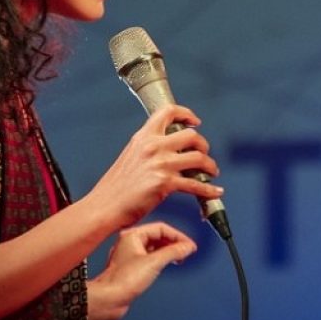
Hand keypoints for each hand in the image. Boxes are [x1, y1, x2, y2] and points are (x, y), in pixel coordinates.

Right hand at [86, 104, 223, 230]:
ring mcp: (160, 164)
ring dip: (210, 165)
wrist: (104, 207)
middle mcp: (153, 146)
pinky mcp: (165, 184)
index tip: (195, 121)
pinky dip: (209, 189)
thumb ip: (148, 148)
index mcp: (143, 137)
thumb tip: (169, 149)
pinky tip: (216, 191)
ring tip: (211, 171)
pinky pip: (196, 185)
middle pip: (191, 136)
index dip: (186, 113)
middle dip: (203, 145)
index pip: (168, 112)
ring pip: (198, 157)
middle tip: (204, 153)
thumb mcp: (130, 156)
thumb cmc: (115, 187)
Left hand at [88, 221, 196, 319]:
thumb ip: (173, 252)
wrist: (109, 299)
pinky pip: (149, 258)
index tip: (189, 245)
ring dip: (168, 251)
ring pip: (154, 247)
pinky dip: (160, 259)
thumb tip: (188, 247)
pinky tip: (167, 265)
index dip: (177, 236)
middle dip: (173, 243)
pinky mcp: (130, 268)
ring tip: (180, 258)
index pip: (161, 228)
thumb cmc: (125, 280)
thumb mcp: (154, 263)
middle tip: (187, 251)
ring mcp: (129, 255)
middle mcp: (130, 242)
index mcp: (133, 235)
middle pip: (158, 237)